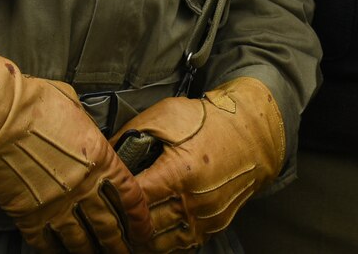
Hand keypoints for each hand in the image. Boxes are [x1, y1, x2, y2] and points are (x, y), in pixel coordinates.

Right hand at [0, 46, 149, 252]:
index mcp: (99, 157)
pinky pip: (47, 242)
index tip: (143, 230)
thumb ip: (84, 125)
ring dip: (90, 252)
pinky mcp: (29, 215)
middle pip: (108, 224)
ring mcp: (56, 204)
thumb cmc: (32, 103)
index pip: (129, 194)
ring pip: (81, 240)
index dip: (139, 216)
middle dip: (118, 244)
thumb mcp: (73, 106)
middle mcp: (82, 186)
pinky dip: (55, 251)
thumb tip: (84, 129)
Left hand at [121, 78, 285, 251]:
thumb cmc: (209, 121)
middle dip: (125, 223)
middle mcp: (193, 200)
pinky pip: (184, 244)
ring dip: (143, 239)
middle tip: (108, 219)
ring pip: (164, 242)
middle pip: (147, 226)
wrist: (253, 132)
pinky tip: (153, 235)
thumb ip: (132, 133)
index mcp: (178, 173)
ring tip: (127, 231)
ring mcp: (206, 216)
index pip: (135, 200)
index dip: (116, 200)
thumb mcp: (166, 115)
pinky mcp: (215, 224)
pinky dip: (167, 242)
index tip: (104, 195)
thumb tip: (106, 150)